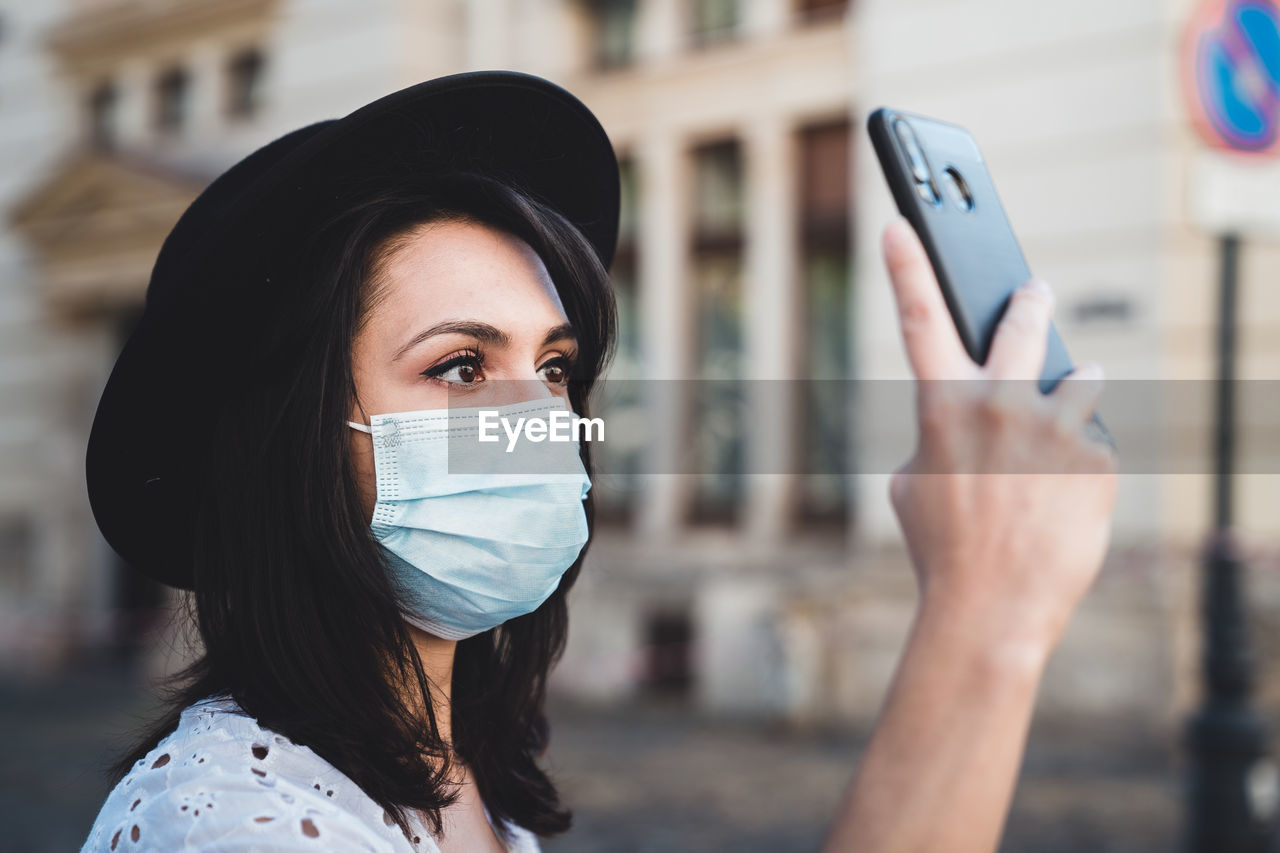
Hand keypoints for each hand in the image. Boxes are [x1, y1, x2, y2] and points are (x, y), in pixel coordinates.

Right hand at [882, 219, 1118, 659]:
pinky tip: (1064, 494)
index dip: (905, 266)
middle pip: (1019, 324)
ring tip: (1062, 418)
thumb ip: (935, 437)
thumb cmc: (941, 548)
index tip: (901, 225)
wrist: (993, 605)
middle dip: (1027, 303)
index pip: (919, 318)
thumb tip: (963, 424)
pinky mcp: (1096, 458)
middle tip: (1033, 293)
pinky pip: (1092, 442)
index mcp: (943, 406)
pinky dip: (1080, 459)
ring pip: (1077, 379)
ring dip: (1072, 388)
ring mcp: (1054, 427)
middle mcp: (1000, 404)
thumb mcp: (910, 487)